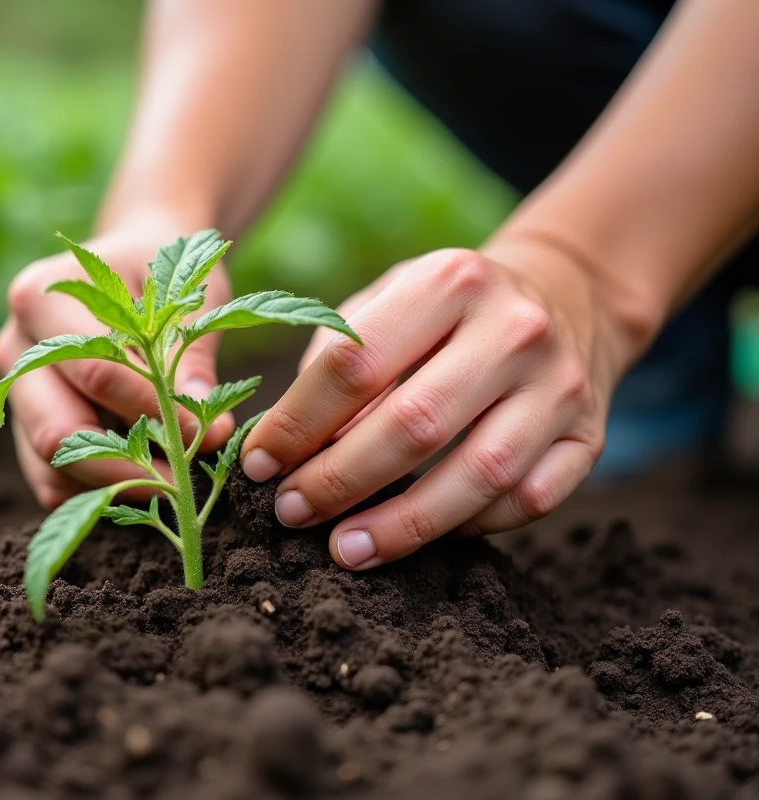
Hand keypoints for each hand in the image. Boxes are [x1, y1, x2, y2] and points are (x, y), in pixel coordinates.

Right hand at [0, 217, 234, 508]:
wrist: (126, 263)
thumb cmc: (157, 271)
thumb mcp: (184, 294)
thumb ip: (195, 357)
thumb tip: (214, 429)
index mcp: (39, 298)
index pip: (96, 373)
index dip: (152, 411)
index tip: (203, 433)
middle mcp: (14, 348)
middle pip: (55, 432)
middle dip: (123, 467)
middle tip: (181, 478)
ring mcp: (13, 392)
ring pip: (48, 468)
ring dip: (111, 486)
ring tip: (168, 478)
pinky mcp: (23, 426)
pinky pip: (49, 482)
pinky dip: (96, 492)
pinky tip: (142, 477)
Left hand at [240, 240, 646, 570]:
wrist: (564, 294)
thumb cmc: (443, 311)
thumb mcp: (386, 303)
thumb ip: (336, 363)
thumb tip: (287, 451)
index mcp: (449, 282)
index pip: (355, 364)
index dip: (297, 422)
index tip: (258, 464)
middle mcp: (513, 330)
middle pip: (414, 425)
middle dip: (340, 481)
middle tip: (292, 513)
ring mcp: (560, 386)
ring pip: (479, 475)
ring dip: (401, 525)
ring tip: (345, 549)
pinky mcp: (588, 436)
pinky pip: (528, 500)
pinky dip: (470, 528)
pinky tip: (423, 539)